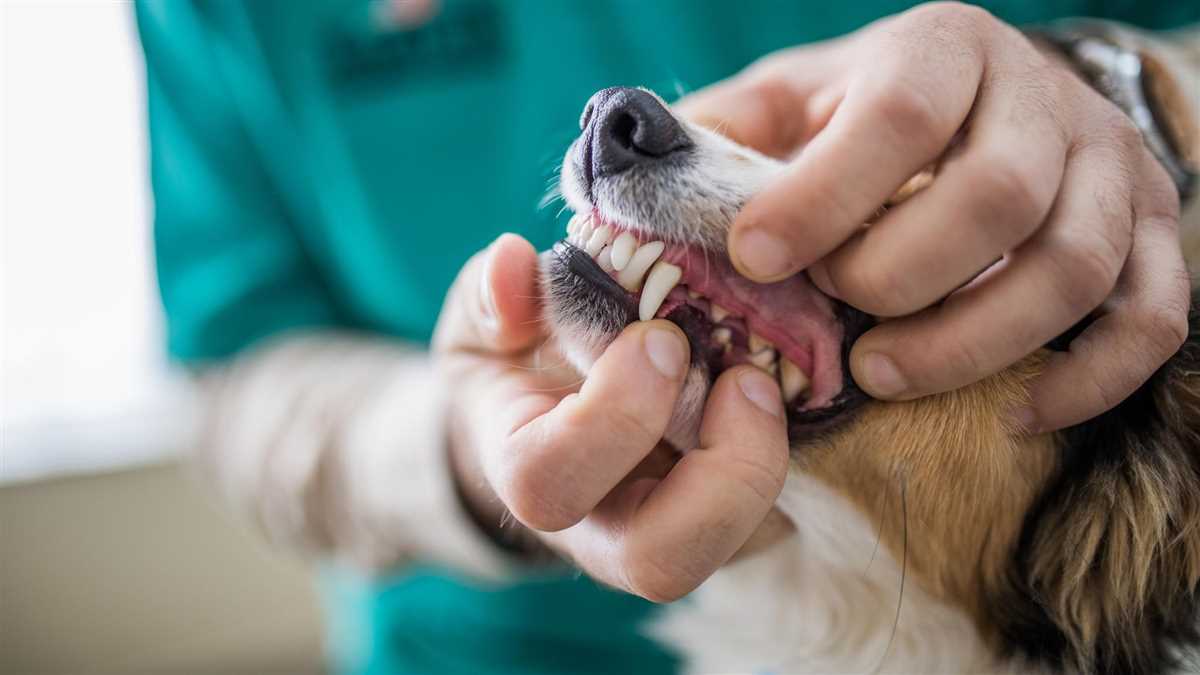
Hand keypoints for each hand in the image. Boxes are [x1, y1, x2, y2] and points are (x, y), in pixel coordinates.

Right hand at [432, 234, 790, 600]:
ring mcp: (669, 535)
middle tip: (744, 379)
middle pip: (660, 563)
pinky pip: (777, 519)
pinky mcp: (730, 525)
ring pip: (734, 550)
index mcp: (528, 473)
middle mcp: (601, 530)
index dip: (613, 417)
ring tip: (766, 381)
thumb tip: (512, 262)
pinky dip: (798, 456)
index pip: (551, 484)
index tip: (660, 337)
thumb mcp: (486, 321)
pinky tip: (790, 387)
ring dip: (766, 464)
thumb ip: (490, 296)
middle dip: (718, 472)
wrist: (546, 417)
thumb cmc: (516, 363)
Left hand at [679, 2, 1189, 431]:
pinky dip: (1088, 380)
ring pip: (1076, 266)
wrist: (982, 105)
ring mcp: (1111, 169)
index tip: (757, 257)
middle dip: (901, 276)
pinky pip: (1151, 320)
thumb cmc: (860, 117)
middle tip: (835, 320)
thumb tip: (631, 185)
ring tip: (885, 374)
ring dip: (975, 340)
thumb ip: (719, 136)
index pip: (900, 114)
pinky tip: (1012, 415)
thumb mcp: (784, 103)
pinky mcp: (1153, 238)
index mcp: (941, 50)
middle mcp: (1040, 99)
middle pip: (997, 196)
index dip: (826, 195)